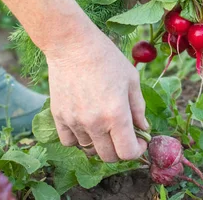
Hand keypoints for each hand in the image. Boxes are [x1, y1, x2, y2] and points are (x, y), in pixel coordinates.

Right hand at [45, 24, 148, 162]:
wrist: (72, 44)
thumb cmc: (106, 57)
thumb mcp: (131, 79)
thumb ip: (138, 108)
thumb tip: (143, 128)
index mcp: (116, 114)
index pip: (128, 152)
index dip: (138, 149)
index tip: (140, 140)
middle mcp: (95, 123)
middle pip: (109, 156)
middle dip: (120, 149)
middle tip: (123, 134)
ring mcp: (75, 121)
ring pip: (89, 149)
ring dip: (100, 142)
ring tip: (103, 123)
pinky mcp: (59, 117)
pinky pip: (69, 141)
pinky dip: (79, 138)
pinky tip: (86, 123)